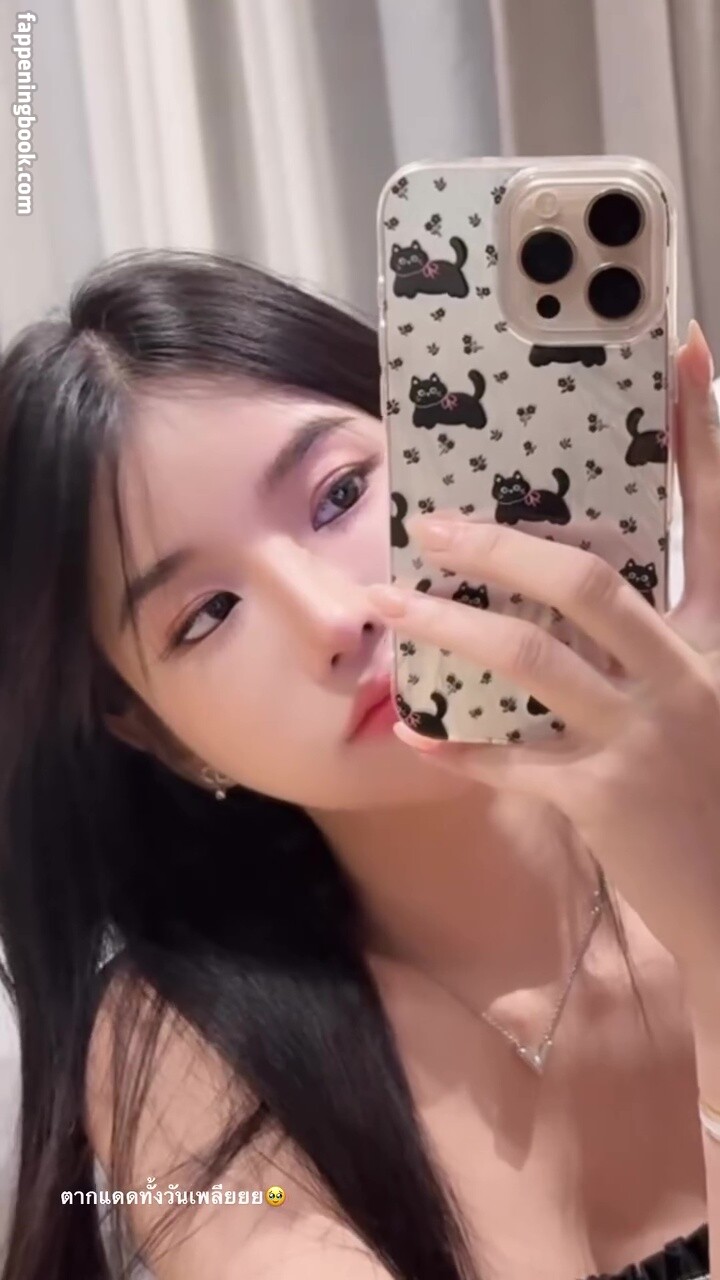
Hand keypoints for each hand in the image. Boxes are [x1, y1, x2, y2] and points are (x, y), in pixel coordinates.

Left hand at [368, 322, 719, 979]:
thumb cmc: (719, 781)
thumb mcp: (712, 687)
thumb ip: (663, 634)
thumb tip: (583, 575)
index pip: (715, 509)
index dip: (700, 430)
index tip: (679, 350)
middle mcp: (691, 669)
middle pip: (589, 580)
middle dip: (502, 546)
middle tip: (431, 523)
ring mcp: (646, 735)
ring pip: (532, 660)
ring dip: (448, 628)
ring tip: (387, 603)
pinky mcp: (604, 798)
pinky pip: (510, 761)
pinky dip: (456, 747)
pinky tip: (410, 733)